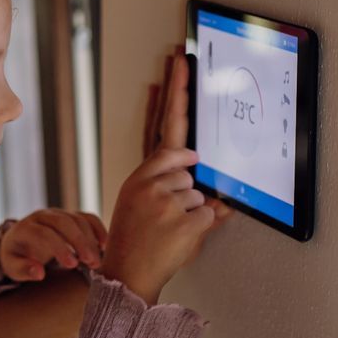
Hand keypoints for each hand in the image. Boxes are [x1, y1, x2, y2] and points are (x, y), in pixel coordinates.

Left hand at [0, 209, 107, 281]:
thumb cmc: (16, 257)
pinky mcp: (70, 217)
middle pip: (64, 222)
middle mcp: (43, 216)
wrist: (19, 243)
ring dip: (91, 239)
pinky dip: (98, 229)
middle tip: (92, 263)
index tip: (72, 265)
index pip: (45, 233)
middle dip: (80, 242)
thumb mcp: (13, 267)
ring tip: (96, 261)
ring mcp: (58, 214)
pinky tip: (104, 245)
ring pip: (78, 219)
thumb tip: (39, 273)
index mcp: (26, 227)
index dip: (59, 248)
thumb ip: (24, 269)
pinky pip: (87, 218)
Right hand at [106, 49, 228, 302]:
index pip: (166, 128)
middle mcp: (152, 183)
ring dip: (192, 213)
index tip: (183, 62)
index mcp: (141, 175)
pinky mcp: (186, 222)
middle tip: (163, 212)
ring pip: (202, 194)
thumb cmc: (136, 238)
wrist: (126, 274)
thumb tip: (196, 159)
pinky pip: (210, 215)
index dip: (177, 94)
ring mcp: (169, 202)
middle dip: (185, 191)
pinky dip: (201, 228)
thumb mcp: (142, 201)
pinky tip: (178, 238)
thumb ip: (170, 177)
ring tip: (167, 231)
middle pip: (190, 169)